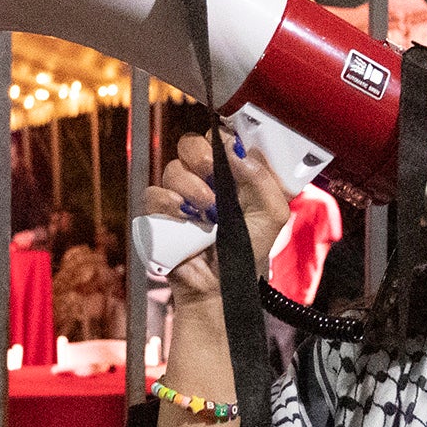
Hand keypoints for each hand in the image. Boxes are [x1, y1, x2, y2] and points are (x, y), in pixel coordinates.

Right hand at [142, 130, 292, 300]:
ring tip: (207, 211)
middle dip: (202, 155)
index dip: (222, 138)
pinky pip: (153, 194)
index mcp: (231, 175)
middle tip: (213, 174)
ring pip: (173, 168)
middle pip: (191, 143)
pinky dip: (168, 204)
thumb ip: (262, 179)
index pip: (220, 138)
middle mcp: (204, 180)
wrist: (221, 288)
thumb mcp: (272, 215)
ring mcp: (179, 196)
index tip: (231, 149)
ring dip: (191, 186)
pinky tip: (184, 219)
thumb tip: (236, 150)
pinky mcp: (158, 215)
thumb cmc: (248, 252)